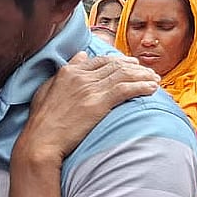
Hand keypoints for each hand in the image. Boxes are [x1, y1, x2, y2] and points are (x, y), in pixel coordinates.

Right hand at [14, 52, 159, 164]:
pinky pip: (126, 89)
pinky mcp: (99, 102)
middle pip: (115, 65)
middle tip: (147, 71)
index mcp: (69, 72)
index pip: (100, 60)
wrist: (42, 140)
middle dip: (135, 67)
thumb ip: (65, 71)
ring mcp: (90, 88)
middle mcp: (81, 76)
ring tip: (155, 79)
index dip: (119, 61)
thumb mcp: (47, 90)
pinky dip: (142, 87)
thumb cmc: (41, 121)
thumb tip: (81, 55)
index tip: (130, 64)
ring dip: (143, 76)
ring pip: (124, 75)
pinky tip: (152, 89)